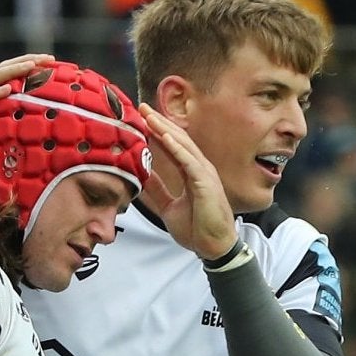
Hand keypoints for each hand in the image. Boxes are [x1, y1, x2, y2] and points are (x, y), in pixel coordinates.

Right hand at [0, 53, 55, 178]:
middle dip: (26, 61)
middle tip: (48, 59)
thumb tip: (41, 126)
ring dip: (11, 72)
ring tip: (30, 67)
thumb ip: (11, 123)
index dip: (29, 64)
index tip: (52, 61)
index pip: (9, 72)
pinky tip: (7, 89)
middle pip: (3, 70)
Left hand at [137, 104, 236, 262]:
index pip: (174, 146)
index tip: (142, 118)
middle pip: (178, 139)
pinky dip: (177, 149)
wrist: (212, 248)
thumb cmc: (197, 229)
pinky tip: (165, 137)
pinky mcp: (205, 184)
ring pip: (183, 146)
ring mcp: (204, 174)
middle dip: (160, 122)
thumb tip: (143, 176)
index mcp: (191, 173)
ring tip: (150, 116)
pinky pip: (190, 162)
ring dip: (166, 130)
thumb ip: (158, 190)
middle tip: (142, 107)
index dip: (158, 131)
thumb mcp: (169, 207)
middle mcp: (199, 169)